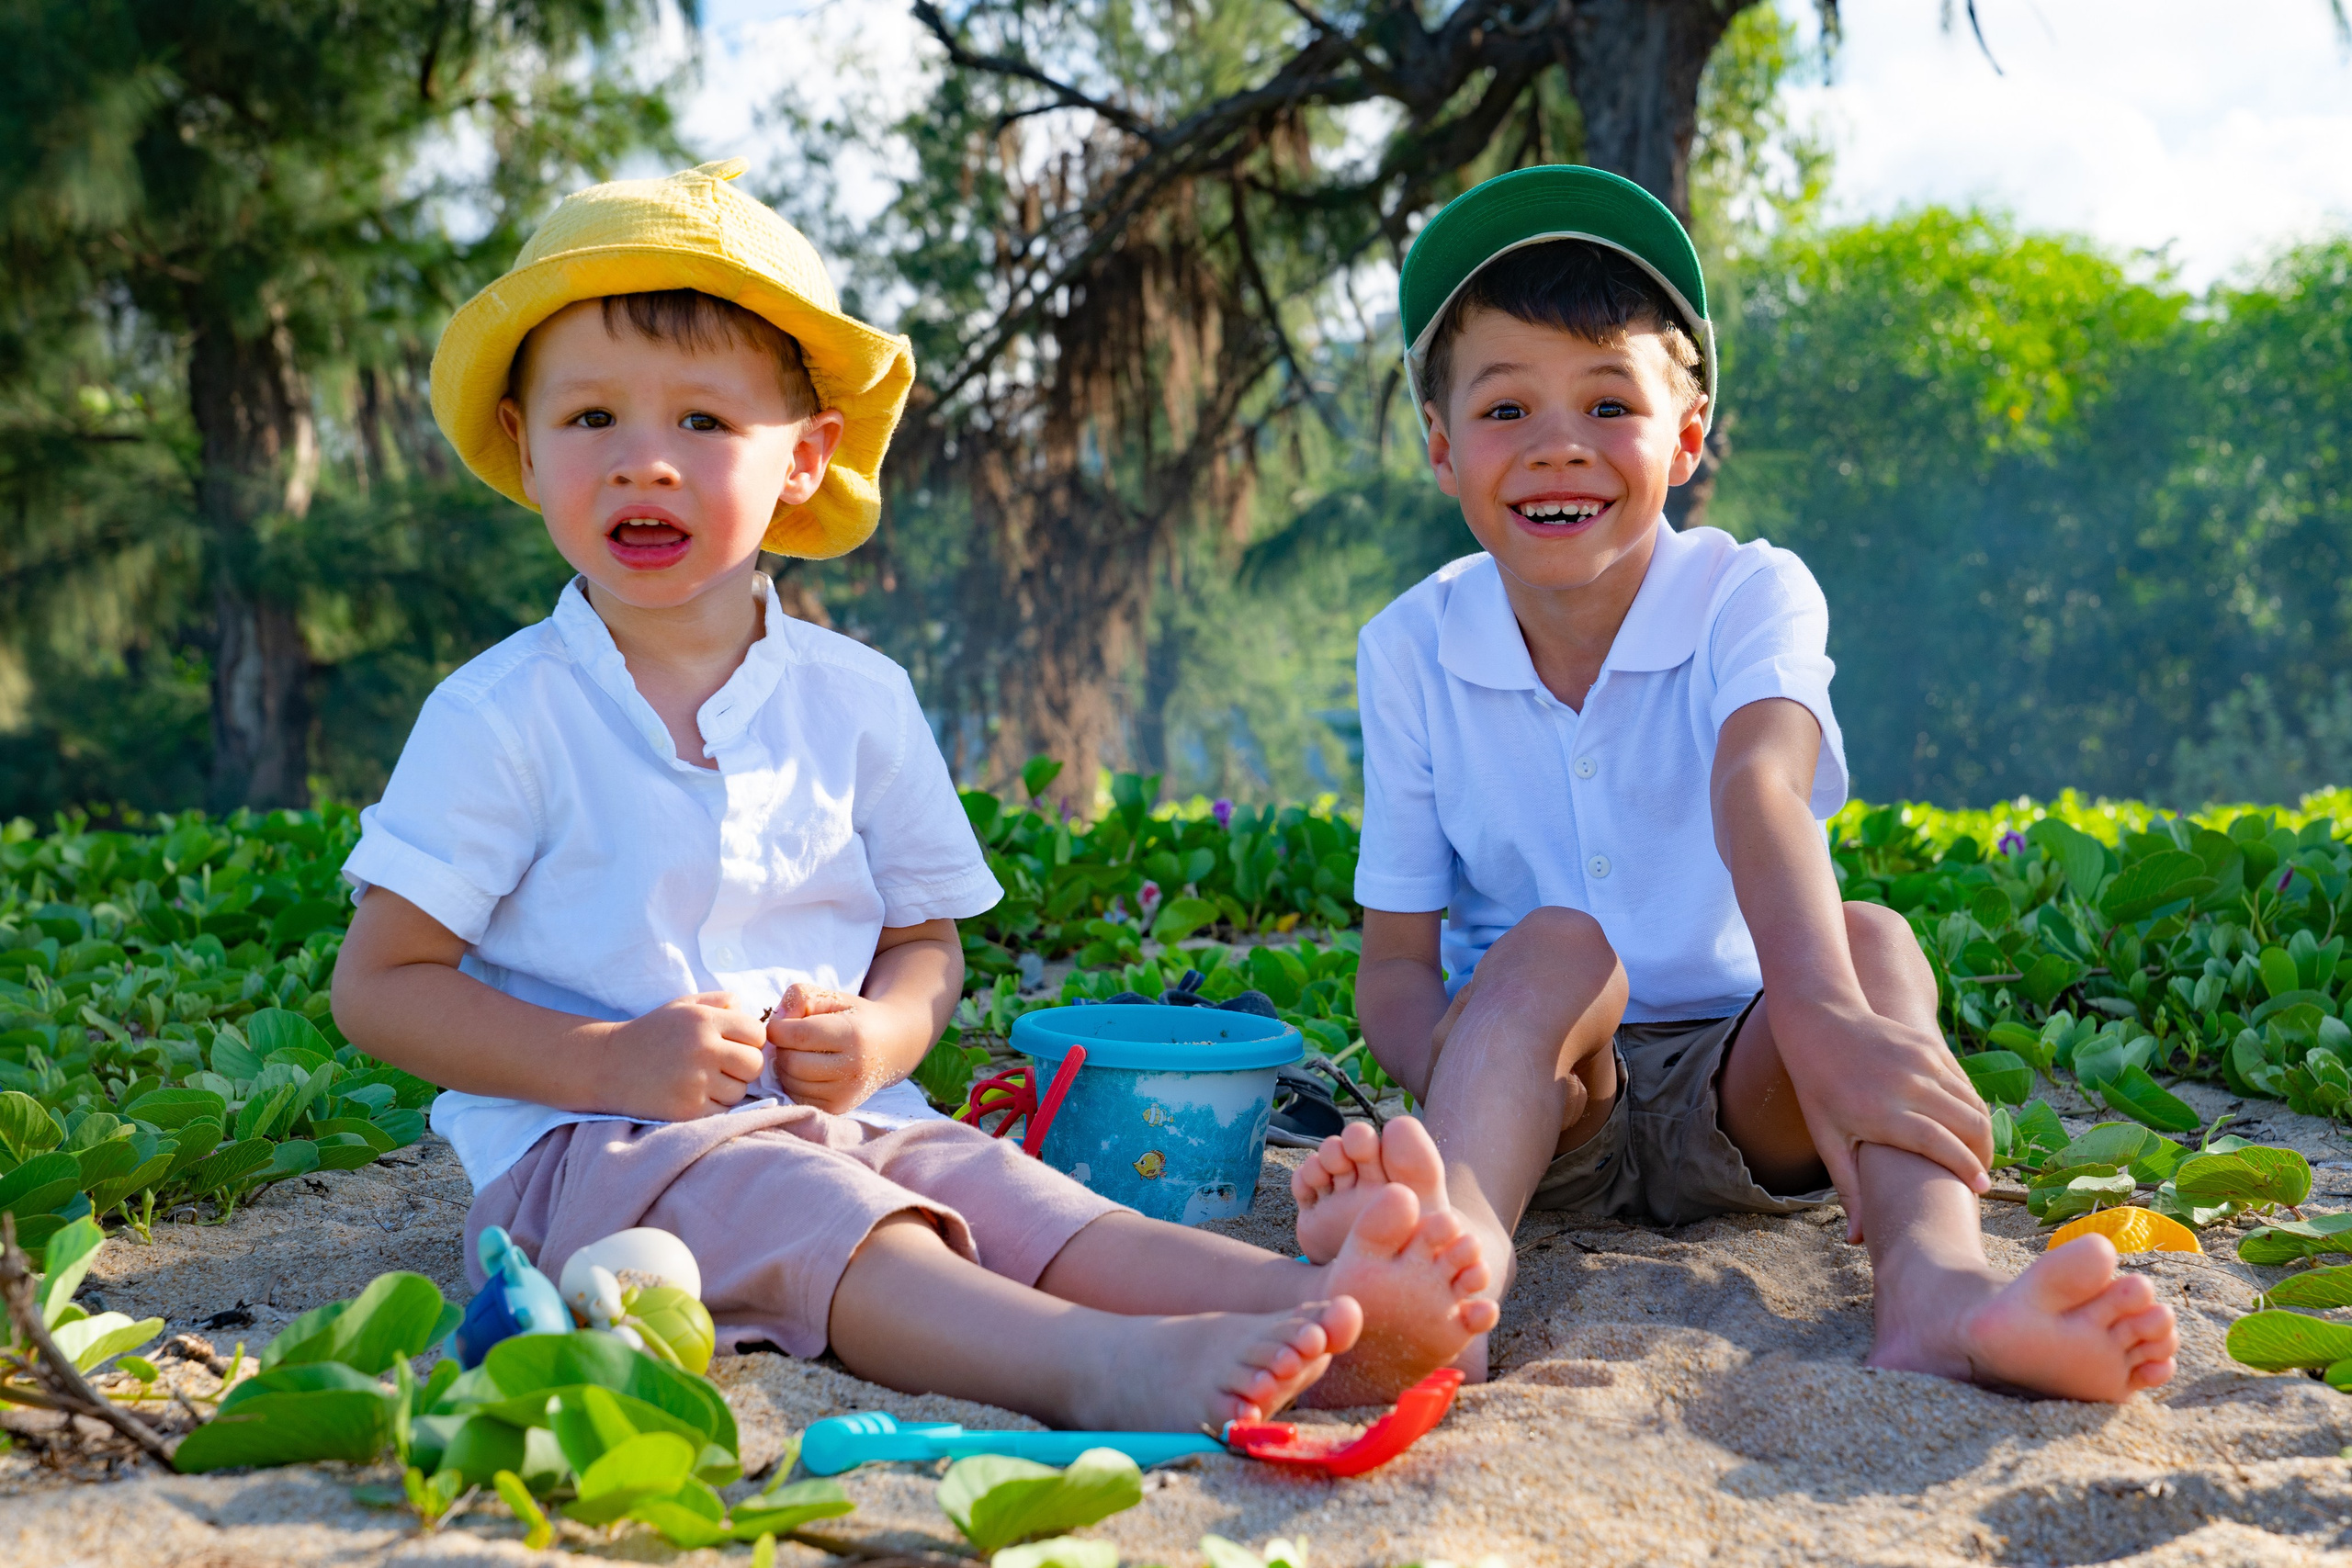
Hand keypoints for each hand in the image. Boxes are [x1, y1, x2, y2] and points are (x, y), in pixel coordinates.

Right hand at [598, 991, 767, 1120]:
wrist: (607, 1065)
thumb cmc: (652, 1033)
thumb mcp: (683, 1006)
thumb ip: (719, 1002)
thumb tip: (751, 1011)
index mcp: (704, 1020)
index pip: (757, 1034)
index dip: (749, 1041)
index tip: (733, 1045)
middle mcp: (703, 1049)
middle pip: (754, 1065)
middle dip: (743, 1067)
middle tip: (722, 1066)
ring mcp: (695, 1081)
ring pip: (740, 1091)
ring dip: (728, 1089)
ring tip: (703, 1080)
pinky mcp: (687, 1109)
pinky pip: (722, 1111)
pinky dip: (713, 1107)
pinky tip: (693, 1095)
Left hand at [768, 982, 901, 1113]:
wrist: (891, 1047)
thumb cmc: (855, 1017)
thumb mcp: (832, 997)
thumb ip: (799, 997)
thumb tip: (775, 1022)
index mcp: (852, 1035)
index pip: (797, 1035)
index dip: (779, 1027)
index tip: (783, 1022)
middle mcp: (852, 1069)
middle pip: (790, 1062)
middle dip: (782, 1048)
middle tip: (793, 1039)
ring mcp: (846, 1094)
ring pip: (790, 1082)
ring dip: (785, 1066)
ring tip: (801, 1053)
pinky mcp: (838, 1108)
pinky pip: (797, 1097)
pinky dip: (794, 1082)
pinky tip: (807, 1069)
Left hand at [1775, 1000, 1994, 1241]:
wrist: (1819, 1020)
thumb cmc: (1818, 1086)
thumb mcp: (1827, 1138)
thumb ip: (1850, 1188)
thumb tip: (1856, 1240)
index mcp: (1883, 1113)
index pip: (1942, 1146)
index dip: (1967, 1170)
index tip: (1981, 1190)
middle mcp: (1909, 1086)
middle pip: (1970, 1126)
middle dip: (1984, 1156)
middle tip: (1979, 1176)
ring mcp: (1923, 1062)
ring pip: (1974, 1104)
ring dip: (1982, 1132)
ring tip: (1975, 1154)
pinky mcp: (1930, 1047)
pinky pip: (1965, 1083)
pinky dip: (1973, 1106)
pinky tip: (1966, 1124)